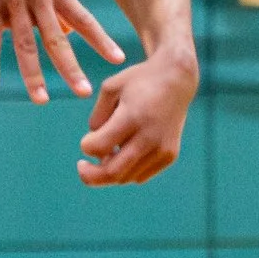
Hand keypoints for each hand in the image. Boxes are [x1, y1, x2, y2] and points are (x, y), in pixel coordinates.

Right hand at [0, 0, 122, 106]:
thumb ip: (54, 4)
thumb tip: (68, 33)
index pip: (84, 20)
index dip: (101, 40)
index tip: (118, 59)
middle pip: (57, 39)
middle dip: (71, 68)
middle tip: (84, 92)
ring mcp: (13, 2)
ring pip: (26, 45)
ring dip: (33, 75)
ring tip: (41, 99)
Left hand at [77, 45, 196, 186]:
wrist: (177, 79)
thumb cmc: (137, 82)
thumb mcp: (110, 89)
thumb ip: (97, 118)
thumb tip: (95, 151)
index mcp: (132, 117)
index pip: (99, 147)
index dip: (87, 146)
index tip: (87, 139)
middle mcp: (149, 137)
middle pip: (113, 172)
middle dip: (90, 175)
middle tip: (81, 167)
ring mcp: (162, 149)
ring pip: (126, 177)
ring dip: (109, 171)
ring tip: (105, 155)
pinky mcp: (169, 155)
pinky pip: (140, 176)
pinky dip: (127, 170)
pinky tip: (122, 155)